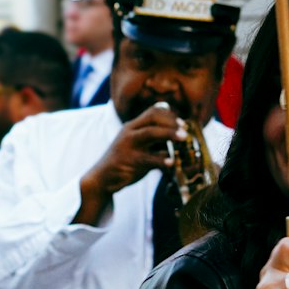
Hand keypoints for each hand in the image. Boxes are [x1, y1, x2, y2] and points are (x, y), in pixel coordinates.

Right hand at [76, 105, 183, 223]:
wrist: (103, 177)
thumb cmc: (125, 160)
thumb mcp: (137, 145)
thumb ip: (154, 141)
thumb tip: (179, 139)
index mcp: (132, 126)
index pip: (152, 111)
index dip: (169, 114)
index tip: (182, 123)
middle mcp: (130, 132)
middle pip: (152, 118)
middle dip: (171, 122)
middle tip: (185, 130)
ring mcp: (129, 145)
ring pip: (151, 133)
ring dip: (169, 134)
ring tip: (184, 138)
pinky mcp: (130, 161)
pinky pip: (149, 158)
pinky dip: (162, 160)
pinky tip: (172, 163)